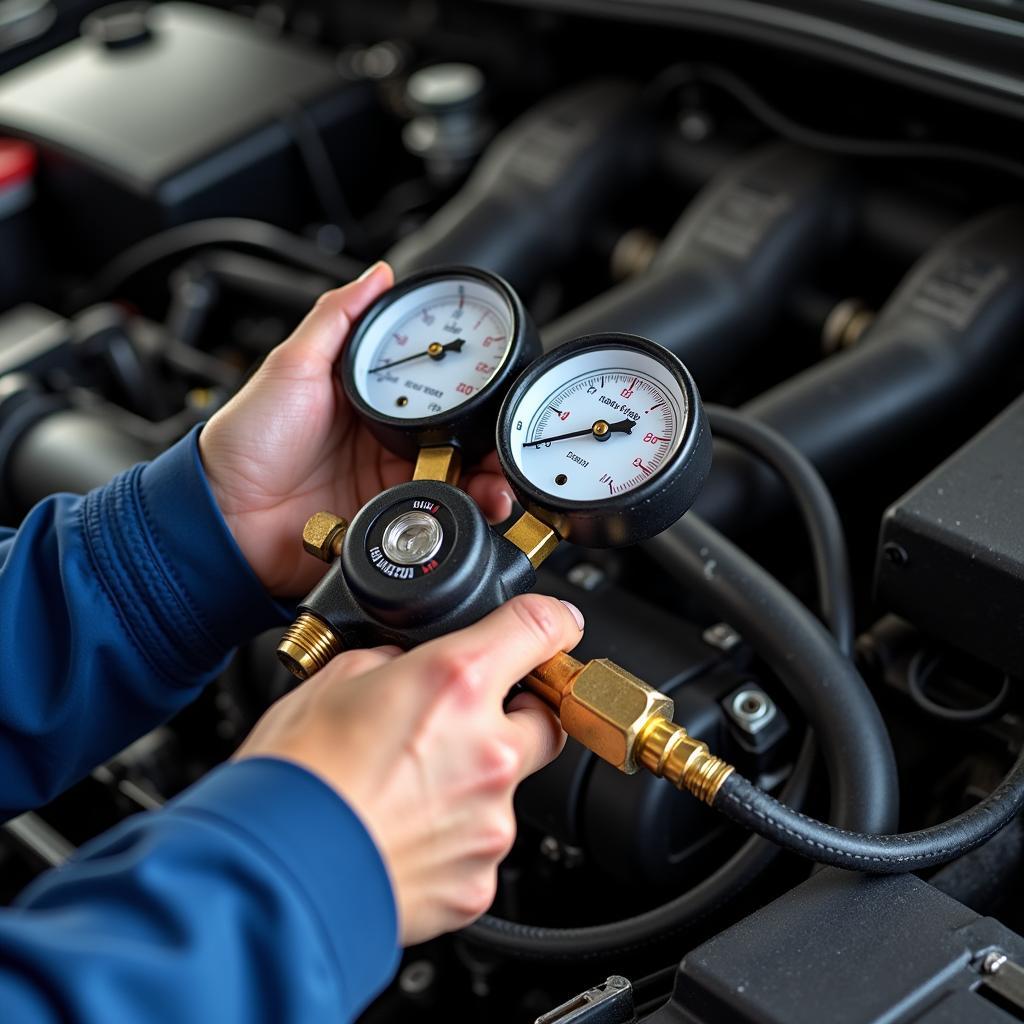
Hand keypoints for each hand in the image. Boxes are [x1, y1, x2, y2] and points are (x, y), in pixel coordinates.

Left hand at [200, 262, 514, 596]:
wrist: (228, 517)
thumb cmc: (248, 440)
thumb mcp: (292, 365)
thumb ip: (336, 319)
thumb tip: (379, 275)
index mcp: (371, 401)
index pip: (436, 387)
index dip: (472, 387)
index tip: (499, 383)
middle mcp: (388, 441)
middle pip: (460, 437)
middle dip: (492, 439)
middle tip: (508, 439)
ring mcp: (391, 481)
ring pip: (459, 478)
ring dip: (488, 479)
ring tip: (497, 478)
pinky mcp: (389, 517)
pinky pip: (437, 514)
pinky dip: (464, 513)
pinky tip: (474, 505)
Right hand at [235, 594, 583, 945]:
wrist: (272, 874)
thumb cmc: (293, 780)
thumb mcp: (334, 680)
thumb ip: (392, 664)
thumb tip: (406, 667)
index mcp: (456, 682)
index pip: (542, 628)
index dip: (553, 622)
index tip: (555, 628)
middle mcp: (488, 749)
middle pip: (544, 719)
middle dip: (514, 716)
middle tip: (462, 723)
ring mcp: (489, 820)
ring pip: (506, 788)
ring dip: (471, 781)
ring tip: (405, 790)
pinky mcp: (477, 880)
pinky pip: (480, 845)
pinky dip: (452, 836)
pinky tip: (402, 831)